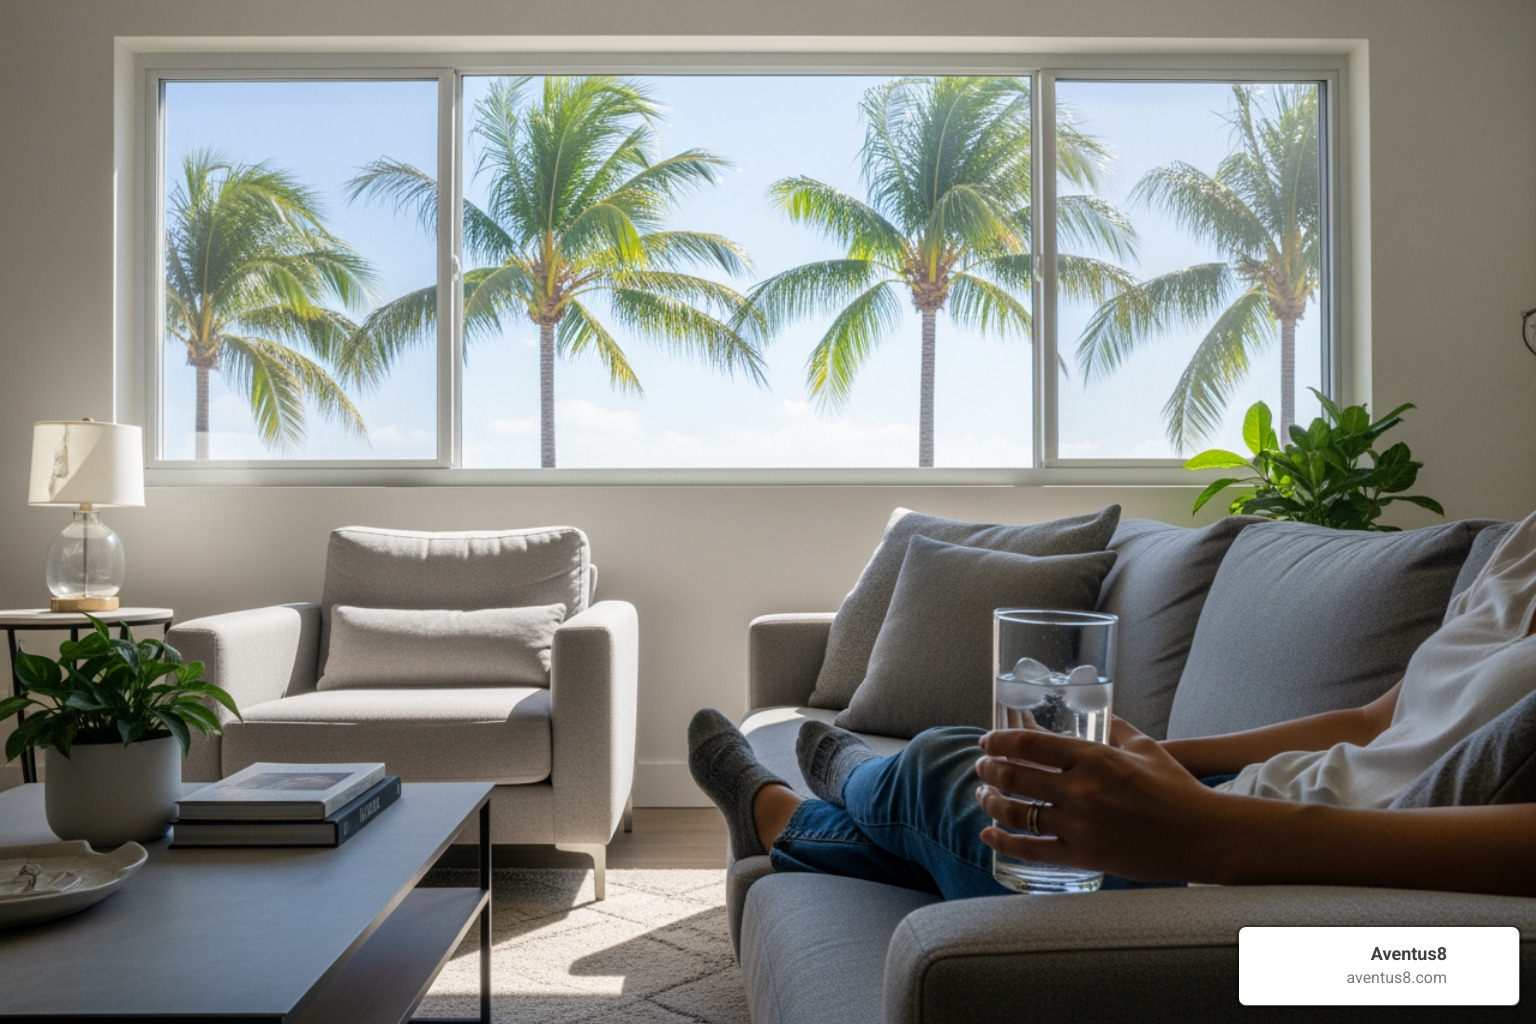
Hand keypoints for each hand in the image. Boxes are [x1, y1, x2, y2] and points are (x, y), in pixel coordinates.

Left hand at [973, 717, 1227, 882]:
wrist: (1203, 836)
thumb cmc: (1177, 788)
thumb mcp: (1146, 747)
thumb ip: (1114, 728)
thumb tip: (1094, 712)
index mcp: (1095, 758)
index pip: (1031, 745)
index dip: (1000, 741)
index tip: (988, 740)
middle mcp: (1082, 791)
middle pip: (1016, 776)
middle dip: (990, 769)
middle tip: (982, 766)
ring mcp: (1080, 826)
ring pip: (1018, 812)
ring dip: (991, 801)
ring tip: (982, 794)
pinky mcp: (1084, 856)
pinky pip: (1032, 850)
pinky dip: (1004, 841)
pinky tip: (988, 834)